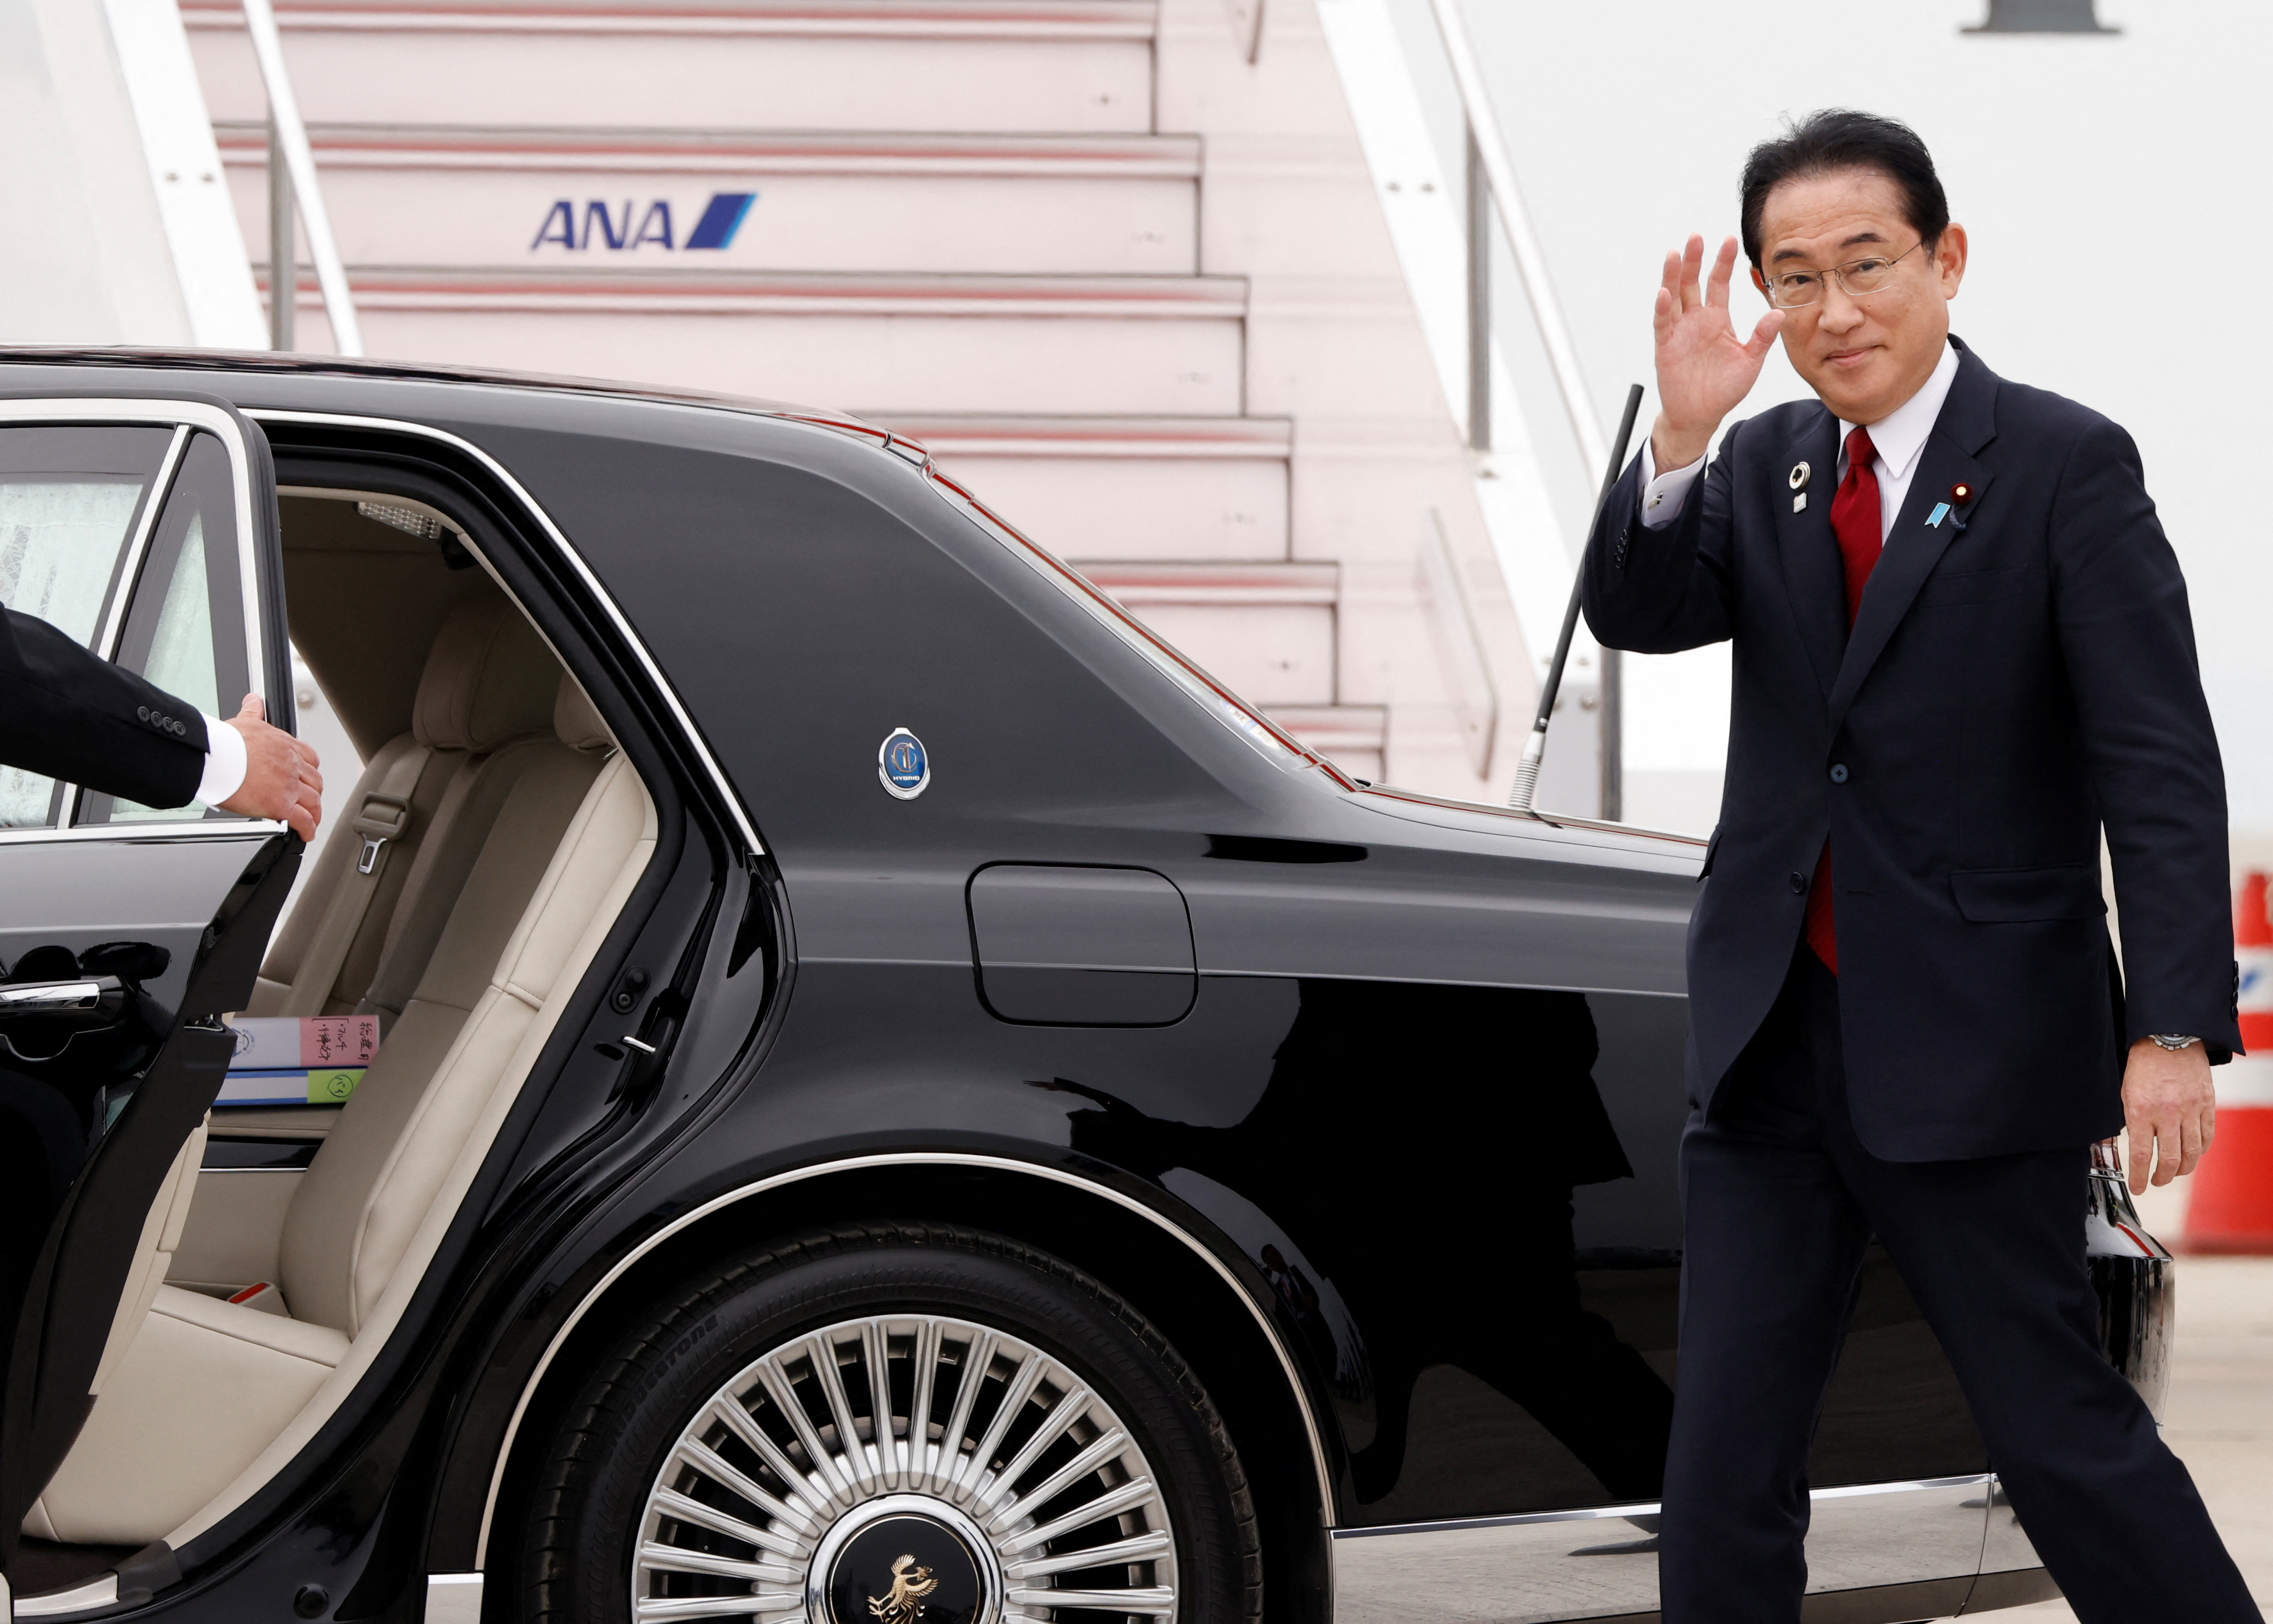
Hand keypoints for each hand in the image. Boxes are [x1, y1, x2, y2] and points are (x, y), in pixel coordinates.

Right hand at [216, 693, 323, 841]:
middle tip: (311, 800)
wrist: (216, 757)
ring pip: (313, 801)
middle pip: (314, 781)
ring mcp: (289, 785)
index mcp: (285, 746)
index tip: (307, 777)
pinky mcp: (281, 804)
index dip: (310, 771)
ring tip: (312, 819)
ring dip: (314, 811)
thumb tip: (253, 700)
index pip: (309, 759)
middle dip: (314, 792)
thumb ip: (252, 712)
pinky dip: (308, 828)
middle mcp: (292, 765)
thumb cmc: (225, 742)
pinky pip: (303, 819)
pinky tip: (307, 833)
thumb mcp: (244, 721)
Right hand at [1651, 235, 1784, 472]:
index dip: (1723, 262)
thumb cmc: (1723, 389)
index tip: (1729, 239)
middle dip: (1695, 259)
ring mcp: (1679, 331)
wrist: (1699, 415)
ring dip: (1673, 276)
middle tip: (1696, 236)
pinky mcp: (1665, 347)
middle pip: (1693, 282)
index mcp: (1717, 319)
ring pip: (1674, 296)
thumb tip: (1779, 312)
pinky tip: (1665, 292)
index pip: (1719, 283)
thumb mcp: (1750, 361)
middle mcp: (1696, 320)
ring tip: (1675, 254)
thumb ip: (1762, 337)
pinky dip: (1663, 308)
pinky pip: (1663, 323)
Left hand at [2120, 1036, 2215, 1194]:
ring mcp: (2190, 1109)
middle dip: (2162, 1177)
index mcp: (2140, 1111)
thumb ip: (2128, 1120)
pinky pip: (2207, 1136)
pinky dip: (2200, 1150)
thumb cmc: (2142, 1065)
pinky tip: (2192, 1154)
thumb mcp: (2124, 1092)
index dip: (2138, 1176)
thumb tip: (2126, 1145)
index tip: (2137, 1187)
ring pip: (2192, 1152)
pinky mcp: (2206, 1104)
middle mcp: (2167, 1113)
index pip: (2141, 1155)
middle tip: (2156, 1181)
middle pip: (2170, 1159)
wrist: (2167, 1038)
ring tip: (2174, 1172)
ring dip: (2183, 1169)